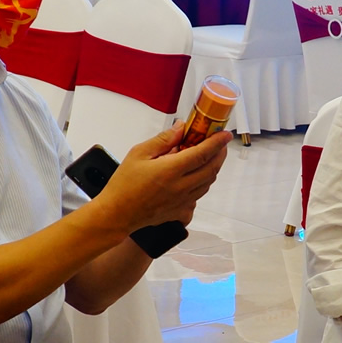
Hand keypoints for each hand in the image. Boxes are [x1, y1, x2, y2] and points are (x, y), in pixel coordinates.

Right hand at [96, 124, 232, 232]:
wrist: (117, 214)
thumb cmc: (124, 185)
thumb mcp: (139, 153)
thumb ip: (163, 139)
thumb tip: (180, 128)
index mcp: (171, 170)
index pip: (203, 153)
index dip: (217, 142)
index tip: (225, 135)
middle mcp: (181, 187)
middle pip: (211, 168)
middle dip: (220, 154)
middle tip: (219, 144)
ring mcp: (183, 201)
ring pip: (208, 182)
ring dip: (213, 168)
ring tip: (209, 157)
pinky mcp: (180, 211)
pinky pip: (199, 195)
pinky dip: (203, 183)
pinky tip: (195, 176)